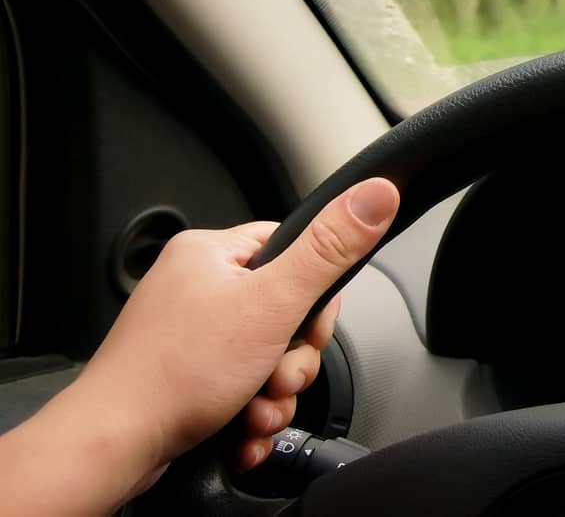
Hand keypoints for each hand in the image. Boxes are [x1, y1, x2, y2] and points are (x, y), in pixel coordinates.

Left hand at [8, 177, 400, 511]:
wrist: (113, 447)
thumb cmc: (173, 375)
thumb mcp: (272, 304)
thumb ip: (329, 250)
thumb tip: (376, 193)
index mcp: (212, 253)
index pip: (295, 250)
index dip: (316, 296)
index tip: (308, 325)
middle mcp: (197, 288)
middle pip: (287, 312)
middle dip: (294, 357)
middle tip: (276, 373)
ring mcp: (190, 334)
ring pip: (269, 355)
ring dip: (276, 391)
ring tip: (255, 406)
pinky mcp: (187, 375)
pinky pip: (243, 383)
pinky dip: (252, 409)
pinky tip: (244, 425)